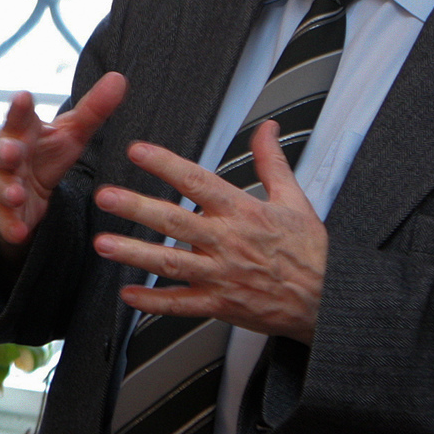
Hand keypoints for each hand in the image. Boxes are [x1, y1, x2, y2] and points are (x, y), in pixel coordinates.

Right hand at [0, 72, 128, 258]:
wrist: (24, 197)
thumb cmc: (46, 156)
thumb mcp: (72, 135)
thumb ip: (93, 109)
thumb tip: (119, 77)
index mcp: (23, 133)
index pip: (20, 118)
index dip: (20, 109)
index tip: (23, 96)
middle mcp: (7, 158)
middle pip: (2, 151)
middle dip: (5, 151)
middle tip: (12, 150)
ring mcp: (2, 186)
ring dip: (6, 190)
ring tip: (17, 194)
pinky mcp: (2, 215)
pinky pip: (4, 221)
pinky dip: (10, 226)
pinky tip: (20, 231)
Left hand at [90, 119, 327, 342]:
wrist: (329, 299)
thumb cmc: (310, 251)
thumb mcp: (294, 200)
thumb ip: (272, 162)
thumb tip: (267, 129)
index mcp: (243, 212)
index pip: (199, 182)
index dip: (167, 165)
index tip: (138, 151)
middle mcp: (228, 242)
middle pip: (176, 222)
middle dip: (138, 208)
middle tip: (106, 197)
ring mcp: (222, 275)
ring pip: (171, 263)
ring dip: (135, 254)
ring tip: (104, 245)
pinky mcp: (221, 304)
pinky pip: (182, 304)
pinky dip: (154, 302)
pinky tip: (128, 295)